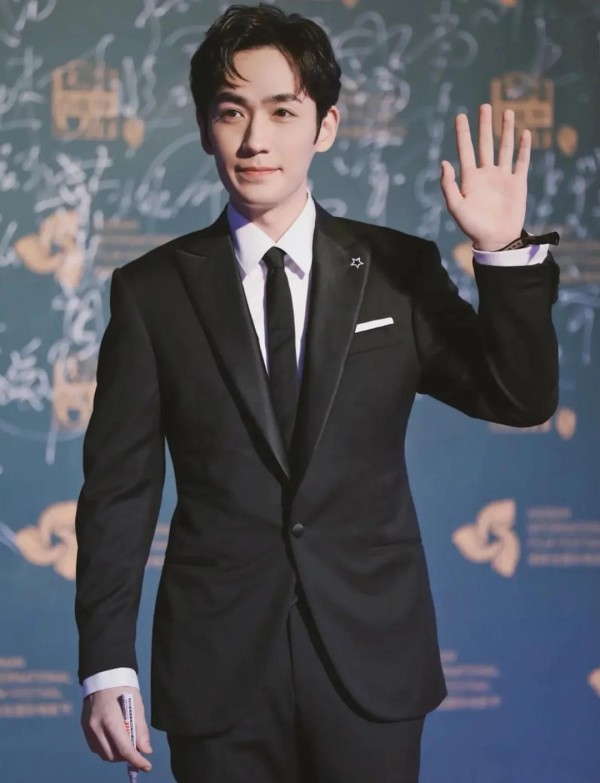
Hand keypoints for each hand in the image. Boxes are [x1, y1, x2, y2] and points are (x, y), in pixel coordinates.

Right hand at [81, 686, 151, 771]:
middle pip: (113, 755)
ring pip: (103, 754)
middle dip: (127, 757)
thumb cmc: (123, 689)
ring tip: (125, 742)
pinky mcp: (84, 728)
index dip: (137, 760)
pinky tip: (114, 738)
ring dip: (116, 754)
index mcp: (112, 720)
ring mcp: (88, 728)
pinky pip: (96, 747)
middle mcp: (97, 727)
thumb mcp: (137, 705)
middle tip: (136, 749)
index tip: (147, 766)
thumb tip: (145, 751)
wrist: (103, 675)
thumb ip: (141, 730)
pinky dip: (107, 748)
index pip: (125, 749)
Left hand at [440, 104, 529, 250]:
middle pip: (485, 144)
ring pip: (504, 148)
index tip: (460, 116)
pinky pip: (521, 161)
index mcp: (470, 178)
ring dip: (506, 131)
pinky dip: (523, 148)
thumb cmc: (472, 226)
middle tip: (485, 106)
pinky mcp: (518, 183)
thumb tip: (443, 162)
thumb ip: (448, 186)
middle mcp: (486, 174)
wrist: (495, 240)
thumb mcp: (456, 207)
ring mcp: (502, 177)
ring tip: (507, 112)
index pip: (465, 150)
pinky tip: (524, 133)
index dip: (463, 133)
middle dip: (484, 125)